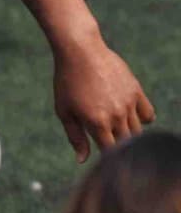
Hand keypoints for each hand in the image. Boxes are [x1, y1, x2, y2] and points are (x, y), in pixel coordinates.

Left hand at [53, 39, 154, 161]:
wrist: (81, 51)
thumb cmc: (67, 82)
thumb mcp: (65, 111)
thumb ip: (75, 137)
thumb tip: (83, 160)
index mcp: (97, 123)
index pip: (110, 152)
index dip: (106, 156)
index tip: (101, 153)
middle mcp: (116, 115)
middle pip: (126, 143)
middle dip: (118, 146)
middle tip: (108, 140)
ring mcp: (128, 103)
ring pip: (137, 130)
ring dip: (127, 133)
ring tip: (114, 127)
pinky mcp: (136, 91)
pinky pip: (147, 113)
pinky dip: (143, 119)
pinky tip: (131, 118)